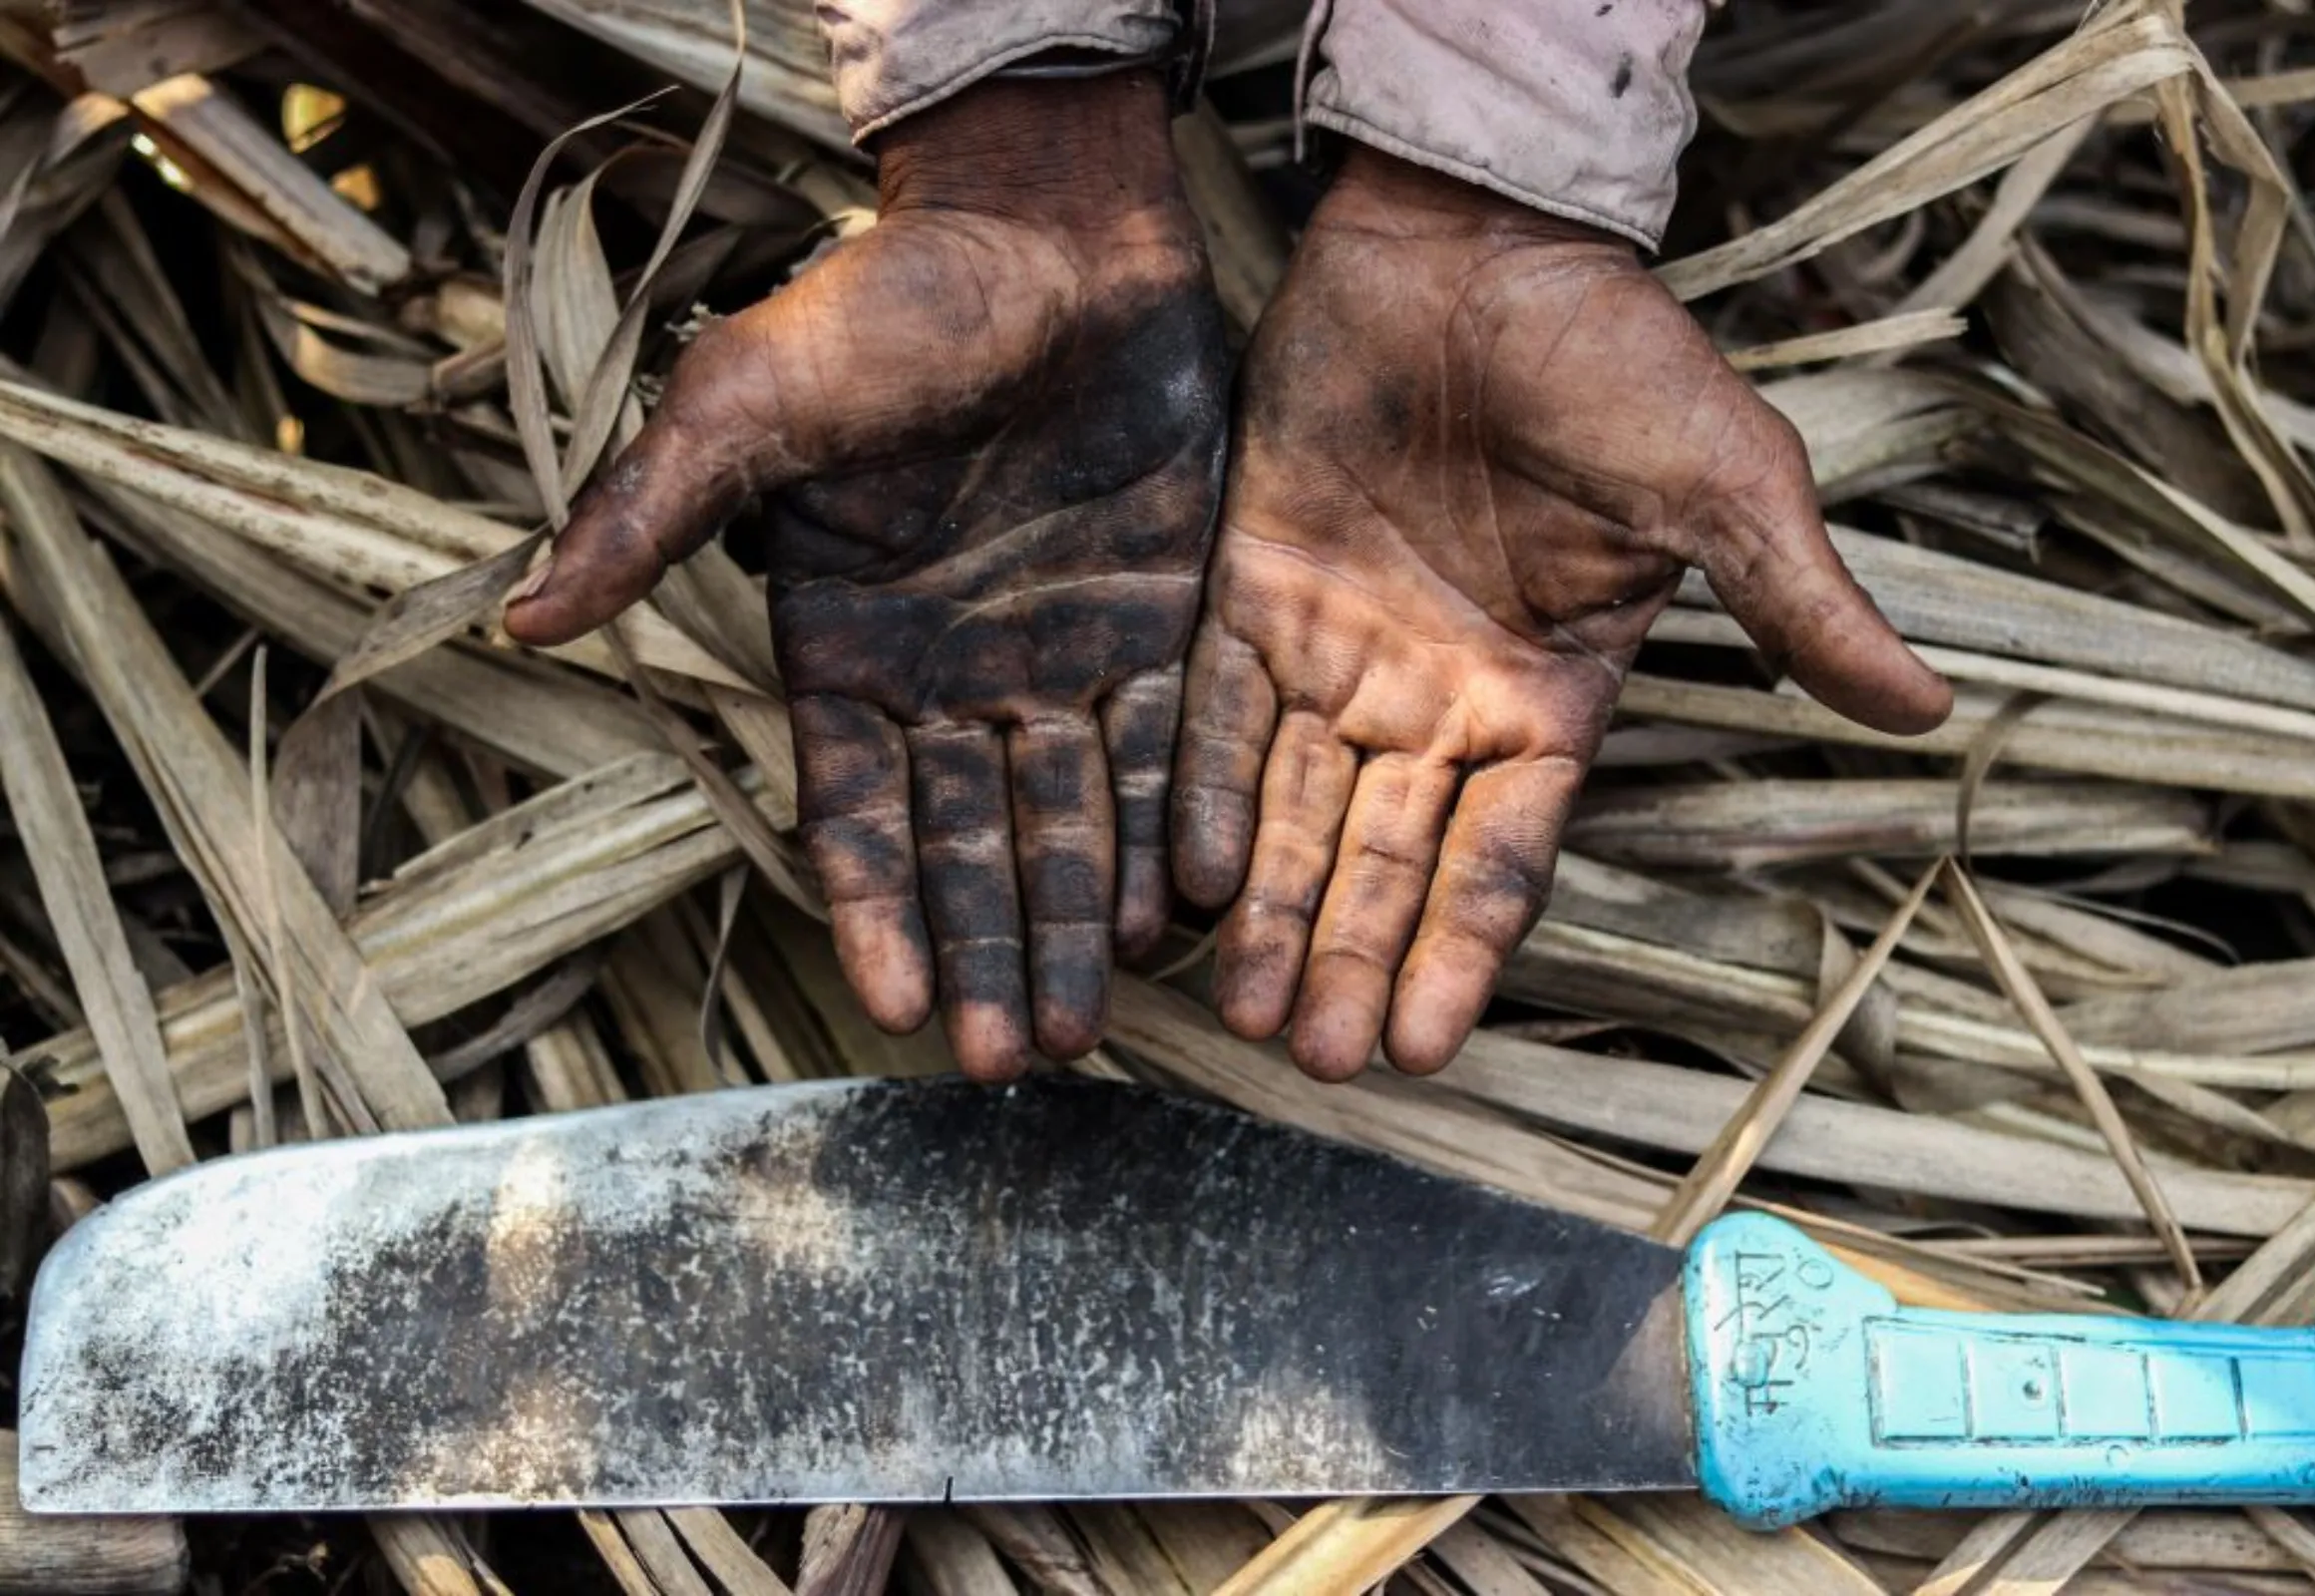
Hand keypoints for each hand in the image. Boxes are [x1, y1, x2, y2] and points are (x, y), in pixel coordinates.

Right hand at [506, 72, 1229, 1079]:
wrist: (1046, 229)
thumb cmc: (884, 304)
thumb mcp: (752, 399)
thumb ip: (652, 510)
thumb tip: (523, 609)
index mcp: (847, 650)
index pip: (856, 810)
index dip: (876, 907)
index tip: (896, 1010)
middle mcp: (950, 676)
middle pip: (970, 842)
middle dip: (990, 951)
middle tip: (1011, 1063)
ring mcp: (1058, 657)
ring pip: (1069, 819)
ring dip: (1080, 923)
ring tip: (1091, 1028)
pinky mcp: (1159, 624)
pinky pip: (1165, 748)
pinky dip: (1169, 829)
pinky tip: (1180, 915)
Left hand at [1172, 148, 1950, 1080]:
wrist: (1476, 236)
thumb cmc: (1612, 354)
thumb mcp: (1724, 484)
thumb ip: (1796, 605)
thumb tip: (1931, 713)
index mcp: (1547, 697)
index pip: (1502, 859)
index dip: (1462, 954)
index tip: (1423, 1051)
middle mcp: (1438, 698)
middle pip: (1391, 859)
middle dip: (1354, 958)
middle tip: (1318, 1061)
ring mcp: (1342, 650)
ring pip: (1297, 809)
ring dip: (1274, 909)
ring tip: (1245, 1011)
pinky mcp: (1254, 588)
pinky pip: (1216, 712)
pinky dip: (1201, 793)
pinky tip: (1186, 882)